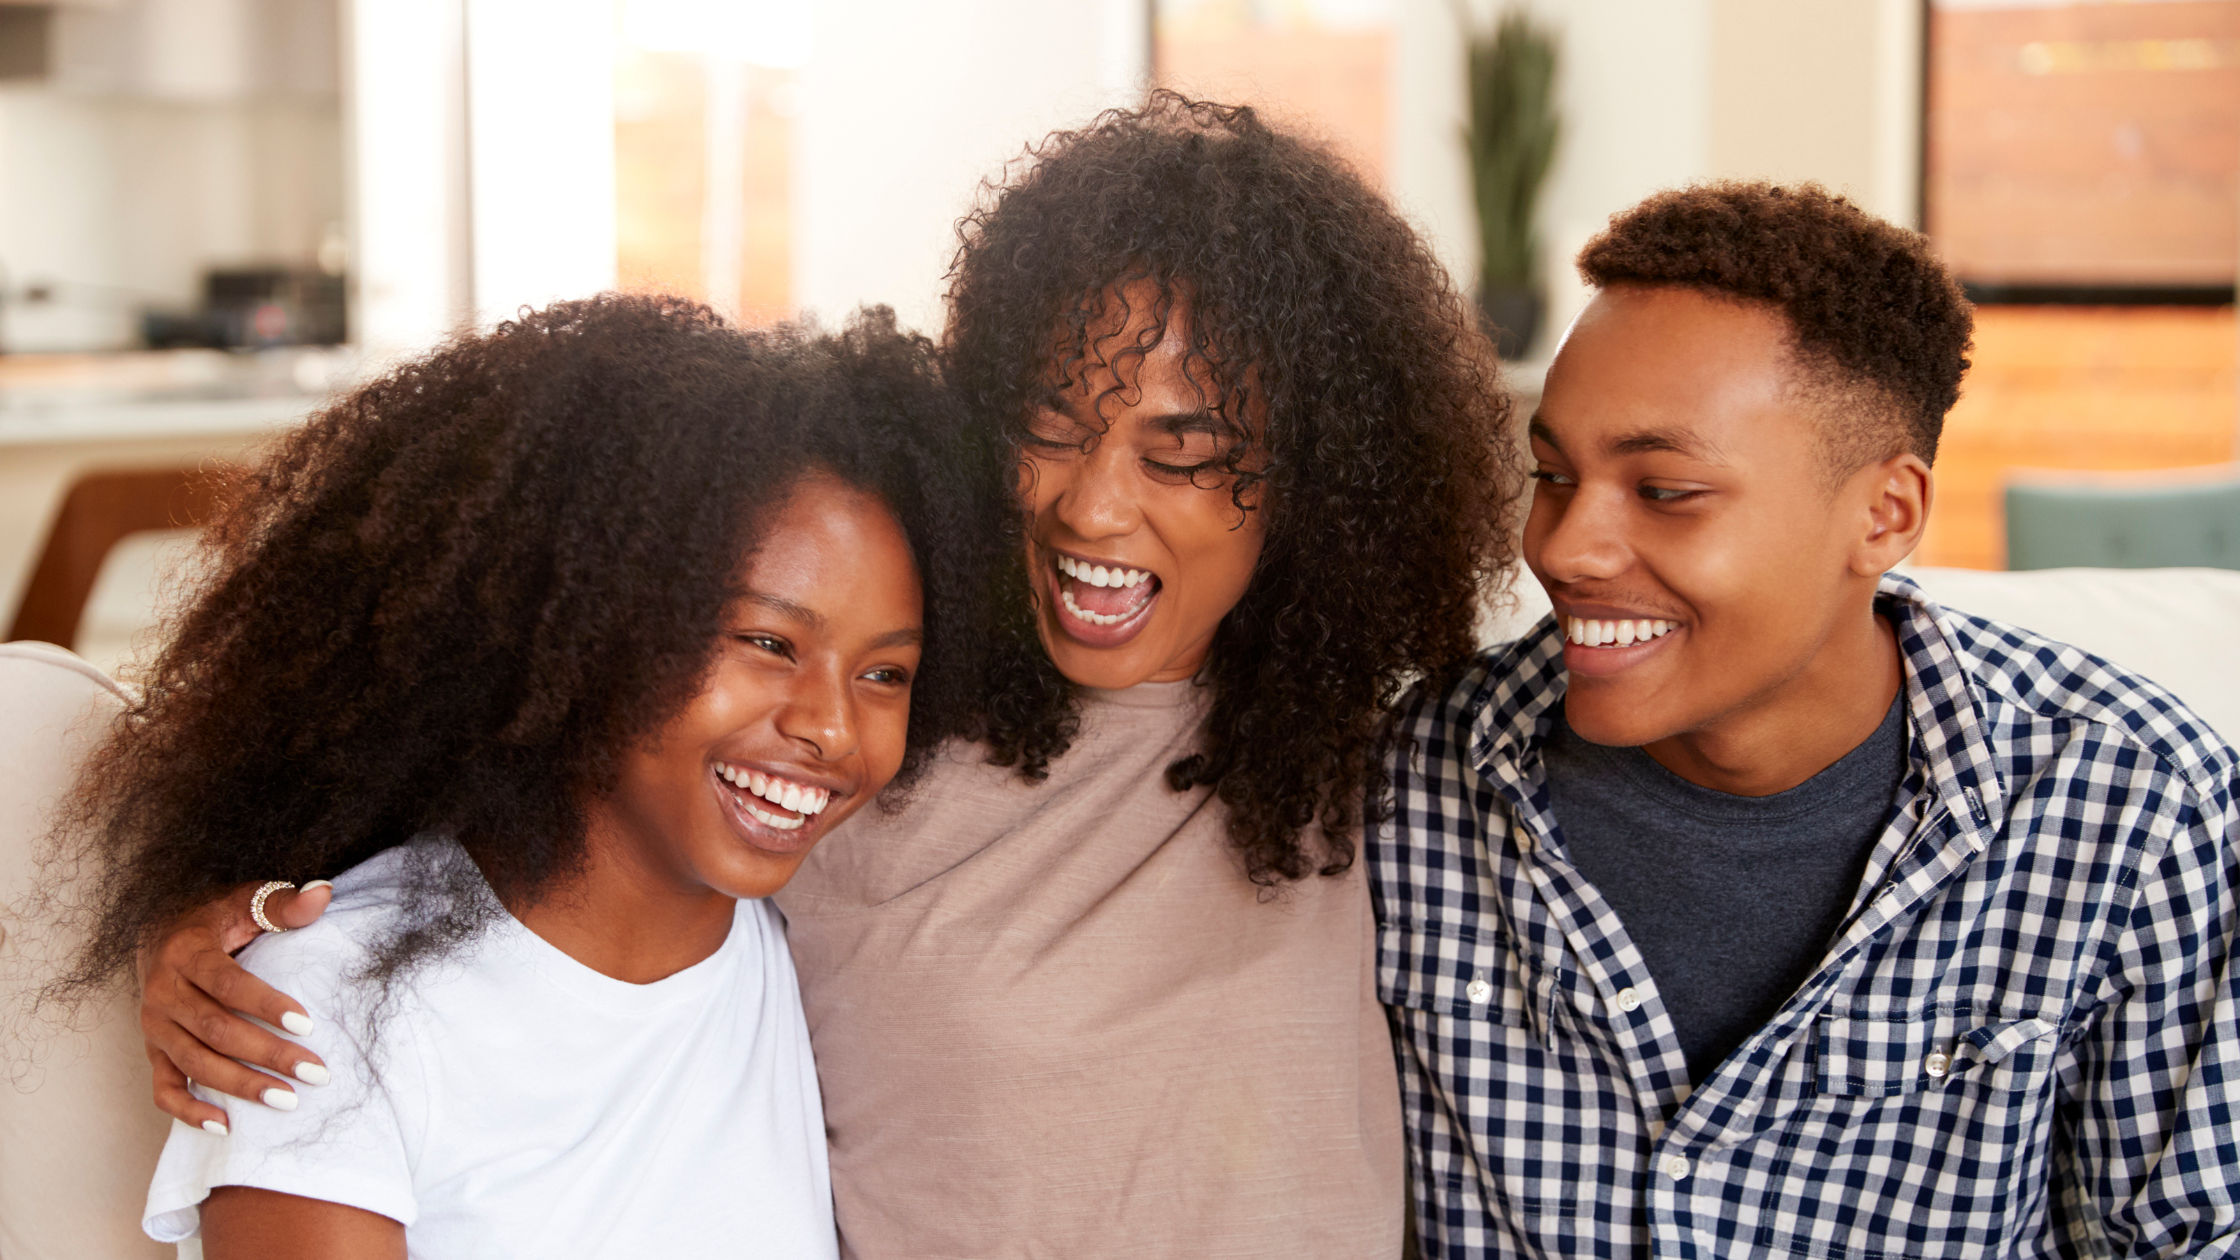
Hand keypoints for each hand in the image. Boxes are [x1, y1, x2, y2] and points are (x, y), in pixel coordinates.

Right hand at [137, 880, 333, 1131]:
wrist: (160, 934)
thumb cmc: (216, 919)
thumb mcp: (246, 901)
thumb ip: (283, 903)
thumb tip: (323, 892)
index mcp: (186, 953)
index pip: (227, 984)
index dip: (265, 1004)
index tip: (307, 1024)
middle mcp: (162, 993)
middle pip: (215, 1030)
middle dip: (266, 1054)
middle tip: (314, 1072)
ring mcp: (154, 1027)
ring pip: (194, 1063)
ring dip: (239, 1086)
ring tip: (287, 1101)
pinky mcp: (153, 1051)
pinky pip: (163, 1088)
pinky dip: (188, 1111)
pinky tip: (225, 1125)